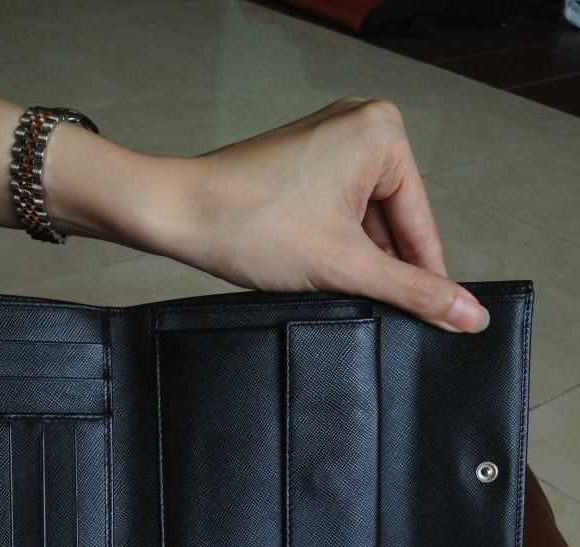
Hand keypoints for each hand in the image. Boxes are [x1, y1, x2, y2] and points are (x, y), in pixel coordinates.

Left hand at [153, 97, 488, 332]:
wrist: (177, 214)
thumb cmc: (250, 224)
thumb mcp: (344, 268)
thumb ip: (412, 292)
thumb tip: (468, 315)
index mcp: (382, 133)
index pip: (421, 226)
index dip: (425, 281)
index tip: (439, 323)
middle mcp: (360, 125)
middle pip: (394, 224)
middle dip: (380, 269)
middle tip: (370, 312)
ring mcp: (329, 142)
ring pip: (364, 223)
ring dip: (354, 262)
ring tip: (329, 288)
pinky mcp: (304, 163)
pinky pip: (339, 212)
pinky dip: (334, 247)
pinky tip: (317, 273)